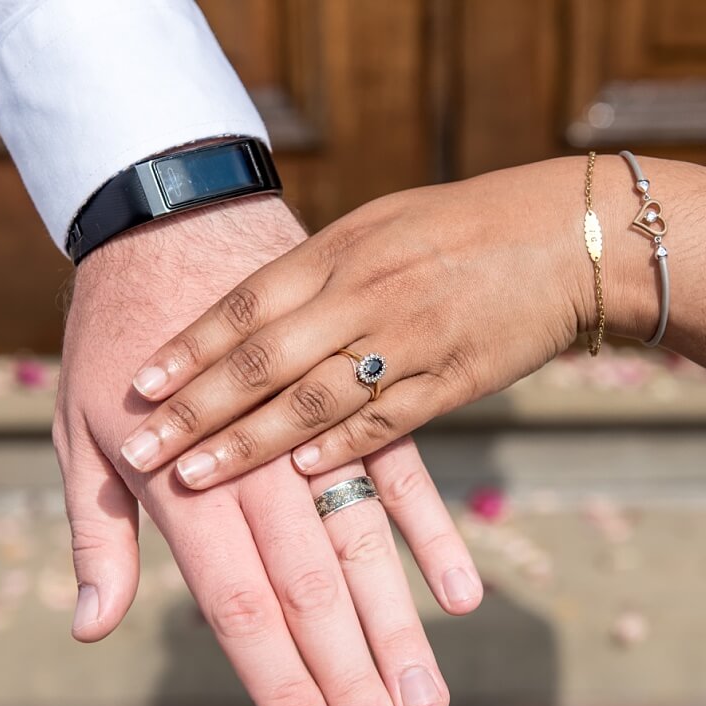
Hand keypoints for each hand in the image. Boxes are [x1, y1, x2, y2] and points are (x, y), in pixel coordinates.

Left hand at [53, 196, 482, 705]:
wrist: (174, 206)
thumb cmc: (115, 325)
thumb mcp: (75, 427)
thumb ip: (97, 532)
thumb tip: (87, 628)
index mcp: (184, 478)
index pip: (238, 602)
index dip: (275, 681)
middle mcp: (258, 461)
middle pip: (309, 588)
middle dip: (347, 677)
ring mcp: (315, 422)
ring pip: (362, 543)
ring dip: (397, 627)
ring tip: (428, 701)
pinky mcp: (357, 387)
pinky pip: (400, 472)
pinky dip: (429, 535)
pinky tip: (459, 596)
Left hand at [117, 159, 592, 485]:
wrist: (565, 237)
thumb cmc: (464, 227)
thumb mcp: (381, 226)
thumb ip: (320, 269)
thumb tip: (254, 312)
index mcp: (339, 251)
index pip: (244, 304)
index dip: (189, 347)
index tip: (139, 384)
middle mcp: (364, 294)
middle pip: (262, 359)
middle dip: (194, 407)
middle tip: (140, 448)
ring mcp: (407, 340)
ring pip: (312, 400)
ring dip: (248, 443)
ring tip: (194, 475)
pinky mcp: (452, 381)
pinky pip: (384, 424)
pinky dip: (337, 451)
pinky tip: (296, 478)